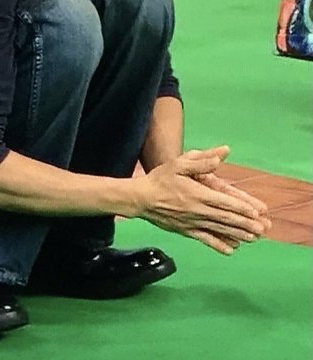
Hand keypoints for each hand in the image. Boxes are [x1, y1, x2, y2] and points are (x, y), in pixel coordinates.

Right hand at [132, 146, 269, 254]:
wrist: (141, 198)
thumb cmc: (160, 178)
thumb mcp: (179, 163)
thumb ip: (201, 160)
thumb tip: (221, 156)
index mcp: (198, 193)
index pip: (225, 202)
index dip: (242, 208)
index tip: (257, 212)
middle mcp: (198, 210)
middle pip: (226, 218)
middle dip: (246, 224)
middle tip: (263, 228)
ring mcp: (192, 223)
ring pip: (219, 230)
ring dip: (238, 234)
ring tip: (254, 239)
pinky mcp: (186, 231)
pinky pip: (205, 239)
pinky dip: (219, 245)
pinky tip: (231, 249)